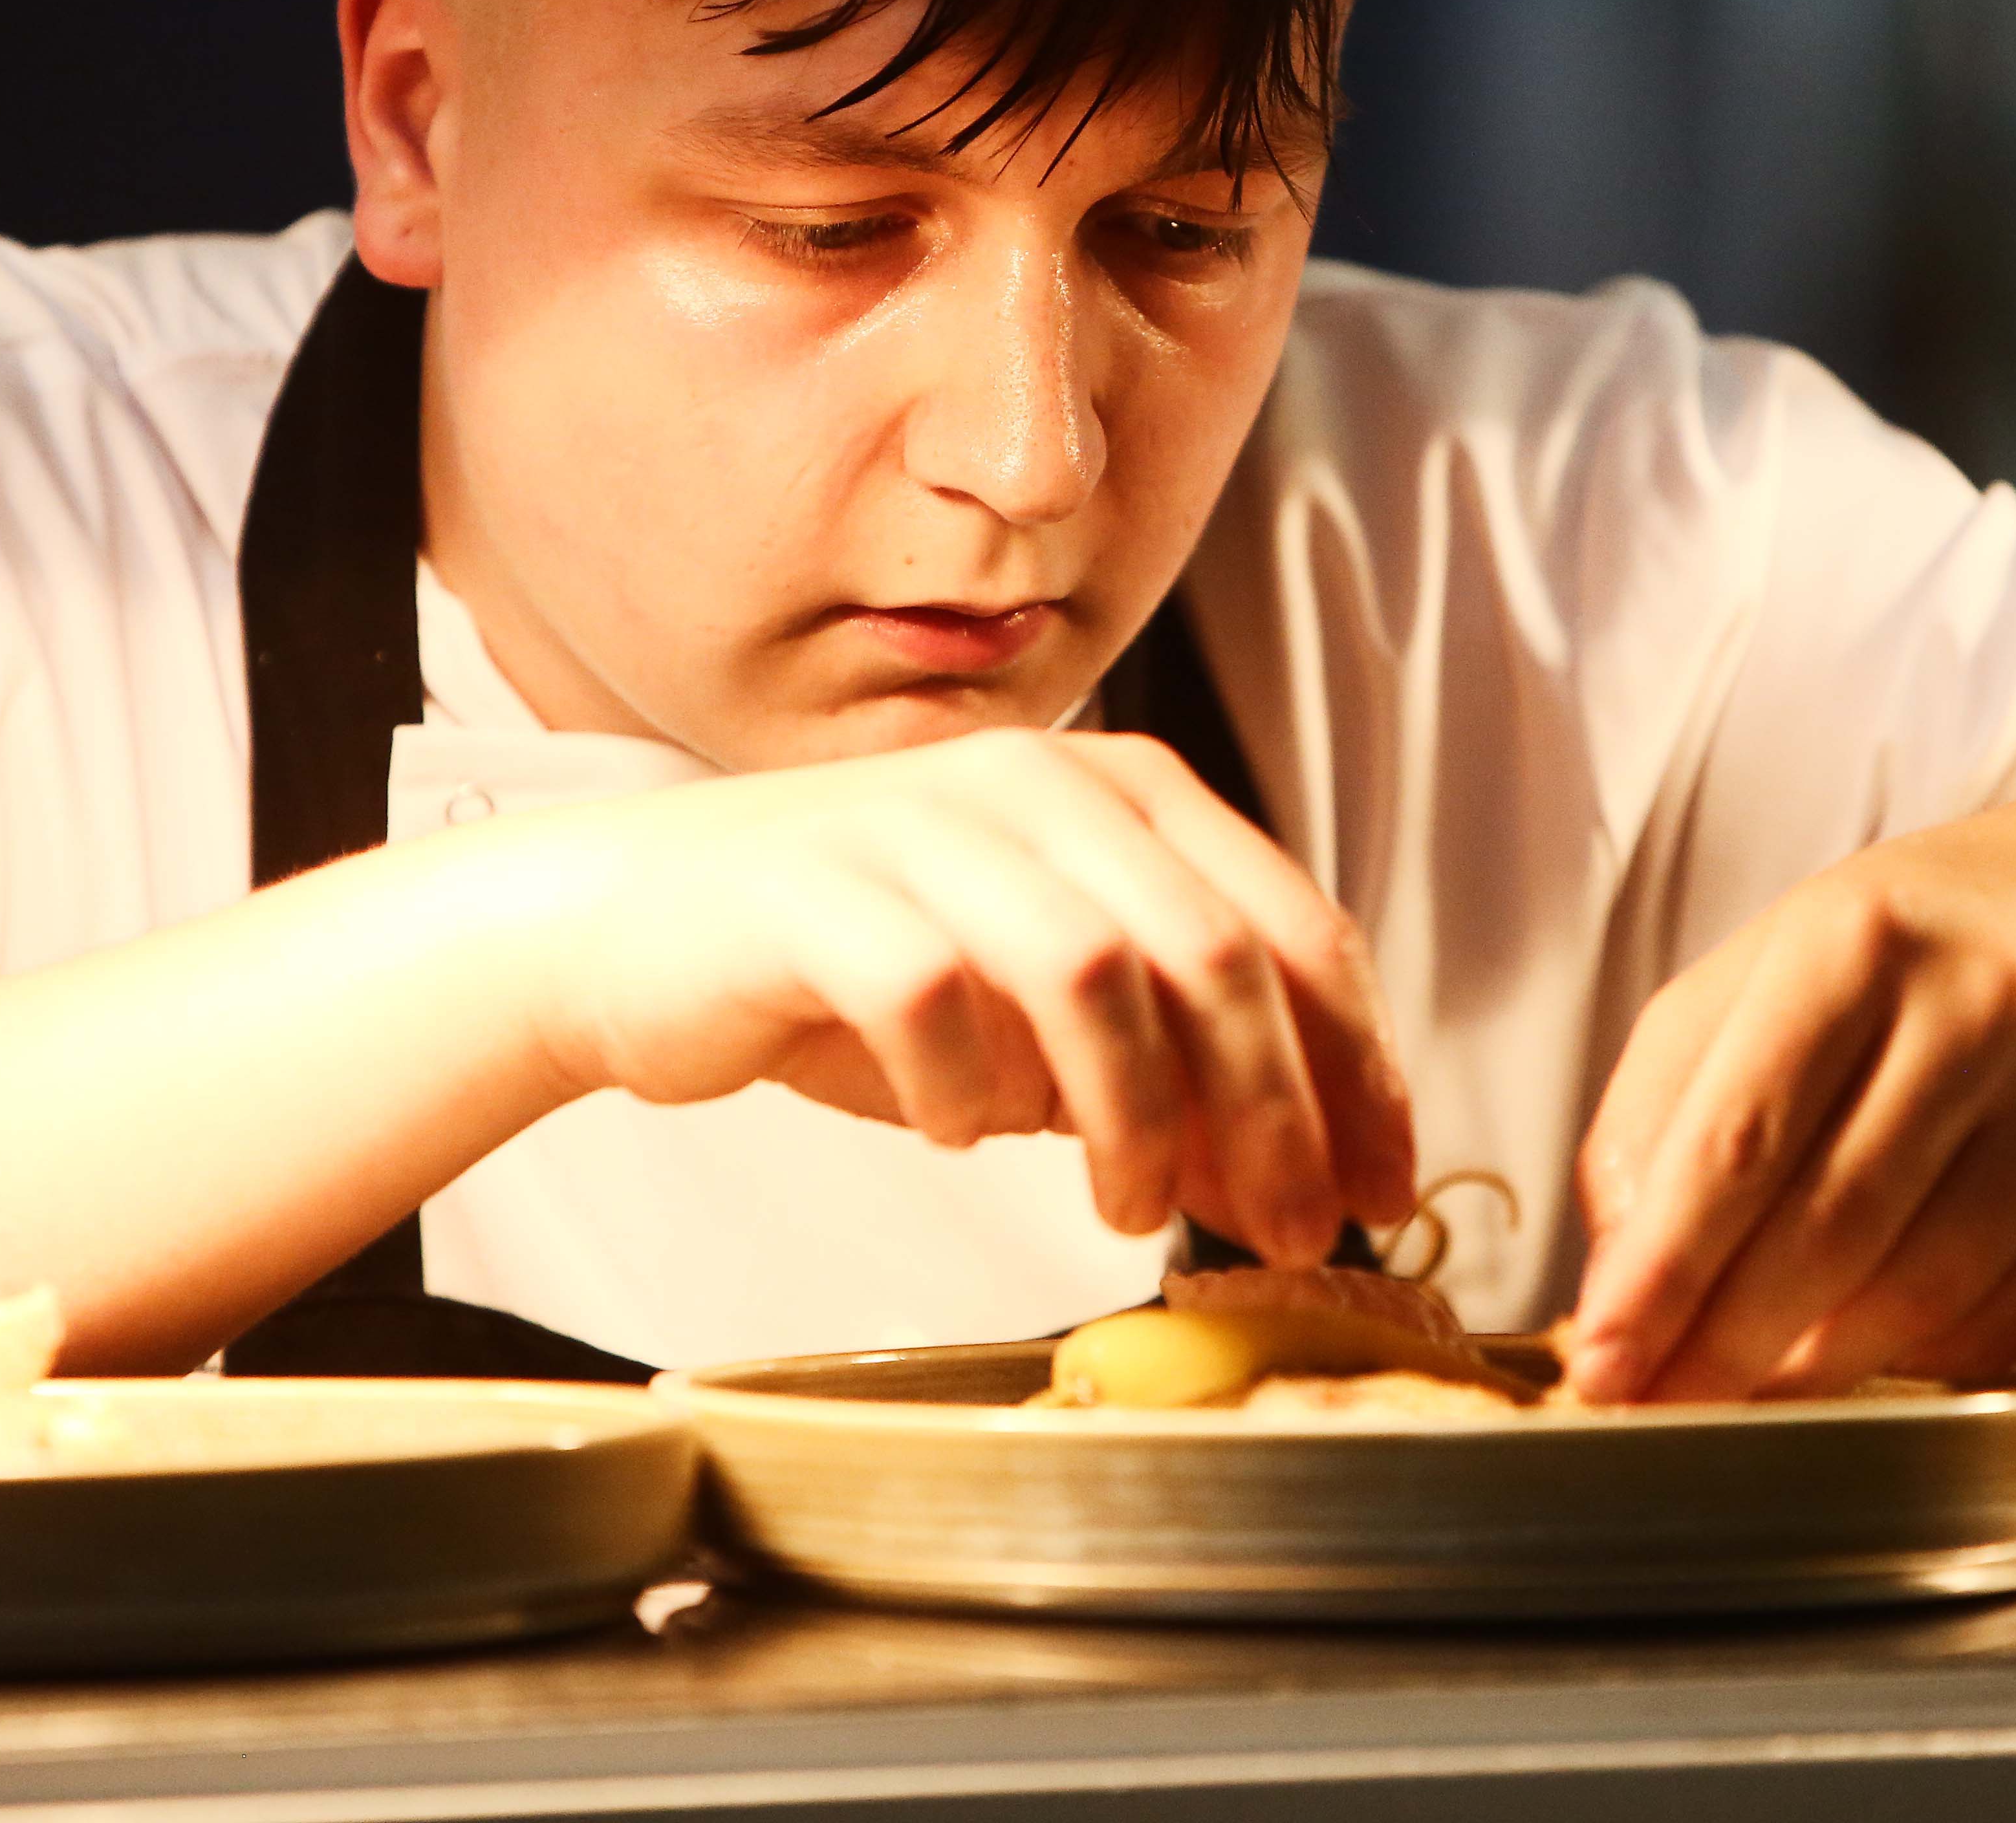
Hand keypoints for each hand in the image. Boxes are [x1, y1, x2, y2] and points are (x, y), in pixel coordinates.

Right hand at [487, 729, 1411, 1266]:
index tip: (1384, 1188)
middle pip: (1212, 951)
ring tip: (1127, 1213)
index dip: (1357, 1068)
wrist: (631, 928)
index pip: (1289, 924)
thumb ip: (1162, 1055)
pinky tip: (951, 1135)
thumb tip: (1287, 1171)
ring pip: (1093, 970)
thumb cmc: (851, 969)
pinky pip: (932, 999)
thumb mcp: (1038, 1006)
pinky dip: (963, 1092)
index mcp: (1119, 789)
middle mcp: (1036, 781)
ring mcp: (924, 824)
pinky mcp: (817, 889)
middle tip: (1284, 1234)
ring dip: (1133, 1117)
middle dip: (1273, 1115)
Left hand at [1557, 821, 2015, 1402]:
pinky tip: (1865, 1356)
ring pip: (1921, 1296)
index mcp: (1857, 940)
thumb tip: (1618, 1278)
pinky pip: (2006, 1326)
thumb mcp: (1760, 977)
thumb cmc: (1906, 960)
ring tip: (1746, 1392)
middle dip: (1724, 1343)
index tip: (1601, 1363)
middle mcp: (1980, 1010)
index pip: (1740, 1139)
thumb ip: (1662, 1109)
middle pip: (1830, 1229)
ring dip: (1816, 1372)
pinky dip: (1917, 1363)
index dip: (1663, 1269)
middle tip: (1657, 1408)